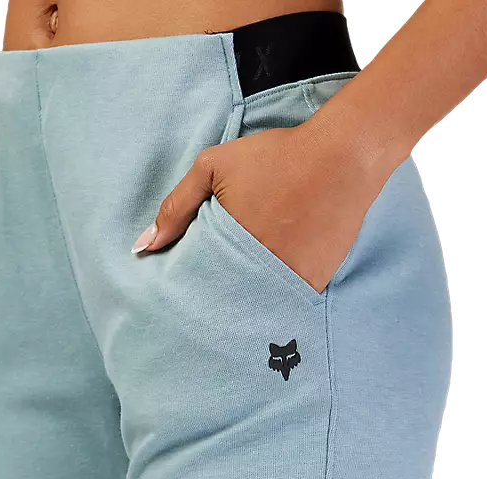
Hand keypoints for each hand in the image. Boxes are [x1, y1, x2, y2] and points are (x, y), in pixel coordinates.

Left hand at [131, 116, 383, 293]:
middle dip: (212, 305)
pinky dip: (274, 305)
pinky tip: (264, 301)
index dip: (187, 291)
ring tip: (233, 308)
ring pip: (254, 309)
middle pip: (222, 303)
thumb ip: (176, 206)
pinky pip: (285, 306)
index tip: (179, 297)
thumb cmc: (275, 157)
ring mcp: (286, 281)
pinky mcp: (313, 285)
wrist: (343, 158)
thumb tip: (144, 246)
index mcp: (225, 247)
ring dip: (242, 308)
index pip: (194, 285)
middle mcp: (255, 270)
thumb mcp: (213, 167)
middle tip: (201, 313)